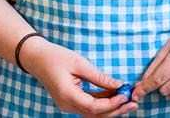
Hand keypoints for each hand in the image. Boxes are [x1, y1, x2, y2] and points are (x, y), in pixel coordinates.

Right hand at [21, 37, 138, 116]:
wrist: (35, 57)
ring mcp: (67, 105)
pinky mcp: (70, 102)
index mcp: (67, 95)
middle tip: (134, 103)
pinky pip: (89, 107)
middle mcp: (67, 105)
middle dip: (116, 110)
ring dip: (111, 108)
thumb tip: (119, 86)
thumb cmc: (54, 56)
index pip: (94, 107)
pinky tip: (114, 95)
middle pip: (96, 115)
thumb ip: (99, 77)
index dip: (112, 104)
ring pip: (93, 113)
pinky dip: (102, 103)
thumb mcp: (79, 63)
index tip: (125, 95)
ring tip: (127, 100)